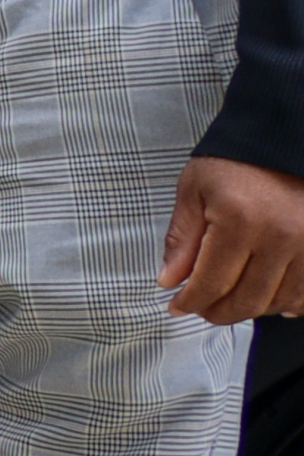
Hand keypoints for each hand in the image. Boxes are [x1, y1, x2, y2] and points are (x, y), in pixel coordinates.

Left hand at [163, 156, 303, 322]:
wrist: (281, 142)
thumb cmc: (235, 162)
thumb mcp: (194, 190)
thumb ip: (182, 238)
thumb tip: (170, 280)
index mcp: (239, 220)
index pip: (212, 282)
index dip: (192, 302)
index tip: (178, 306)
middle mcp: (280, 237)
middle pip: (247, 300)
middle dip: (218, 312)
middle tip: (201, 309)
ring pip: (278, 302)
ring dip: (250, 310)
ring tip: (228, 301)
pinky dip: (285, 303)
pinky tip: (267, 300)